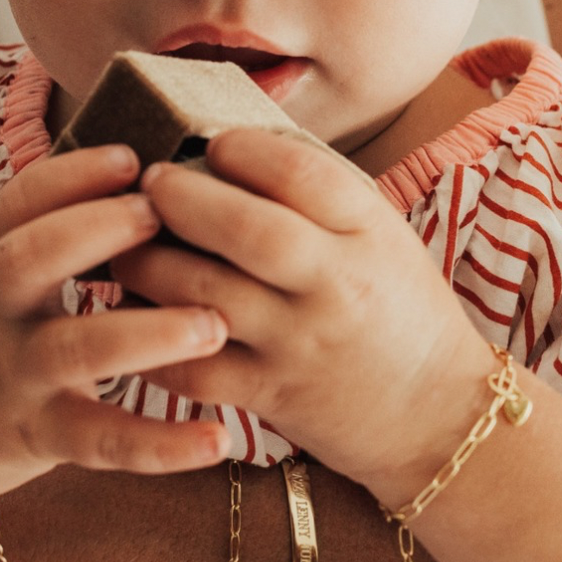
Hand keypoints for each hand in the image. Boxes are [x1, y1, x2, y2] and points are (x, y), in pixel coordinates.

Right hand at [0, 145, 229, 509]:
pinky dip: (160, 446)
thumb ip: (56, 233)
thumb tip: (155, 180)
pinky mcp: (42, 436)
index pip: (18, 205)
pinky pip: (101, 442)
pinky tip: (217, 440)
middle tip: (160, 215)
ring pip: (73, 350)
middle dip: (91, 232)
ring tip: (214, 325)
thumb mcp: (0, 275)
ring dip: (145, 335)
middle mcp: (0, 313)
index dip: (69, 177)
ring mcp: (18, 376)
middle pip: (27, 261)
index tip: (130, 158)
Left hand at [112, 129, 493, 497]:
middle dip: (181, 198)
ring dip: (148, 265)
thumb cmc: (400, 313)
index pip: (301, 175)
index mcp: (369, 235)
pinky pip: (194, 370)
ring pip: (204, 296)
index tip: (215, 145)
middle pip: (245, 230)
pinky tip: (134, 317)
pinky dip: (152, 343)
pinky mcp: (270, 397)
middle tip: (150, 184)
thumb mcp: (383, 238)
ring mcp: (299, 345)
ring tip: (126, 246)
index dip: (244, 149)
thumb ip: (322, 198)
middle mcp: (335, 286)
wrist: (435, 415)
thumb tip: (236, 149)